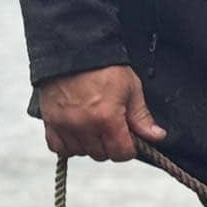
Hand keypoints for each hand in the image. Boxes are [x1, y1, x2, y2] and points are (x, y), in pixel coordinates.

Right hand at [37, 64, 165, 160]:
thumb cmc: (106, 68)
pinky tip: (77, 133)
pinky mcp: (49, 122)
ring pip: (80, 152)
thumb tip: (157, 136)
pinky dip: (68, 145)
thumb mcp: (131, 89)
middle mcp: (84, 126)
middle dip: (110, 146)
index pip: (121, 153)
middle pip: (101, 155)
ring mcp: (64, 125)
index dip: (129, 149)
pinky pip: (58, 147)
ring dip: (90, 146)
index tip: (129, 140)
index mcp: (107, 119)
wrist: (74, 52)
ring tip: (95, 129)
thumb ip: (142, 117)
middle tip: (112, 130)